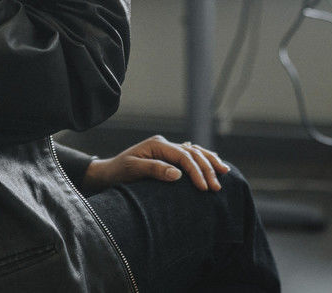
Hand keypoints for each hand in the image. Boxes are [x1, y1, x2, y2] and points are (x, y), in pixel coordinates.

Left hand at [82, 135, 229, 191]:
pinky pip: (190, 155)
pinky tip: (213, 162)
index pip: (184, 156)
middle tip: (217, 187)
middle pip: (193, 153)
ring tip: (225, 172)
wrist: (107, 174)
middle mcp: (165, 144)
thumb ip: (154, 169)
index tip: (204, 188)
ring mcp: (167, 149)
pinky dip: (203, 159)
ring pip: (195, 151)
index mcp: (158, 144)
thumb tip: (177, 174)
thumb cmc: (117, 173)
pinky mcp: (168, 157)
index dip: (196, 171)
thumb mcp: (132, 170)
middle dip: (207, 169)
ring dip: (210, 161)